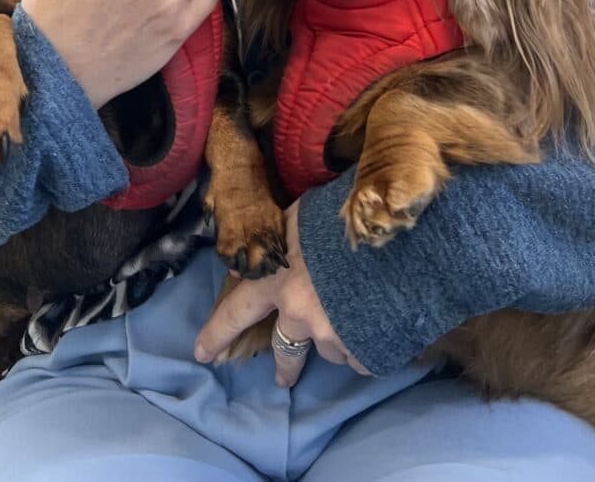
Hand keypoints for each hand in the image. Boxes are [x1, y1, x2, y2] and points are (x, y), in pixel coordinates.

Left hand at [194, 201, 369, 387]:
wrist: (391, 233)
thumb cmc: (339, 216)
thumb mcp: (299, 217)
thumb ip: (279, 241)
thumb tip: (258, 257)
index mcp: (276, 279)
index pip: (237, 310)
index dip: (218, 332)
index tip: (202, 353)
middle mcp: (299, 314)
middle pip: (286, 350)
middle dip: (285, 367)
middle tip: (284, 379)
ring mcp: (332, 333)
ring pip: (331, 349)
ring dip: (339, 336)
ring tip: (359, 311)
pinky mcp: (363, 346)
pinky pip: (362, 355)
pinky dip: (367, 343)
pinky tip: (378, 320)